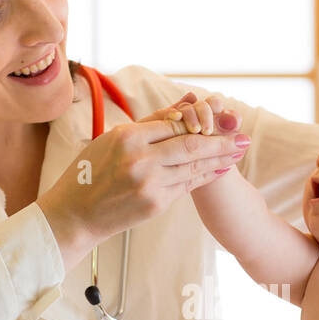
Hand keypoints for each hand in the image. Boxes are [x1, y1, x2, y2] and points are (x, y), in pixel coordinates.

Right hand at [38, 95, 249, 266]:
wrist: (75, 215)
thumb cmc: (90, 172)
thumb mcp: (111, 140)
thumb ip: (150, 124)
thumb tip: (185, 104)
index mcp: (127, 138)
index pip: (173, 124)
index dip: (199, 122)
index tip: (220, 118)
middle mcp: (140, 161)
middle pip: (191, 146)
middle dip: (221, 141)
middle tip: (243, 137)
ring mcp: (149, 185)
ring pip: (193, 167)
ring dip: (219, 159)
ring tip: (238, 151)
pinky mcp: (155, 205)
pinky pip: (186, 186)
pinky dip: (204, 176)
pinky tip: (219, 169)